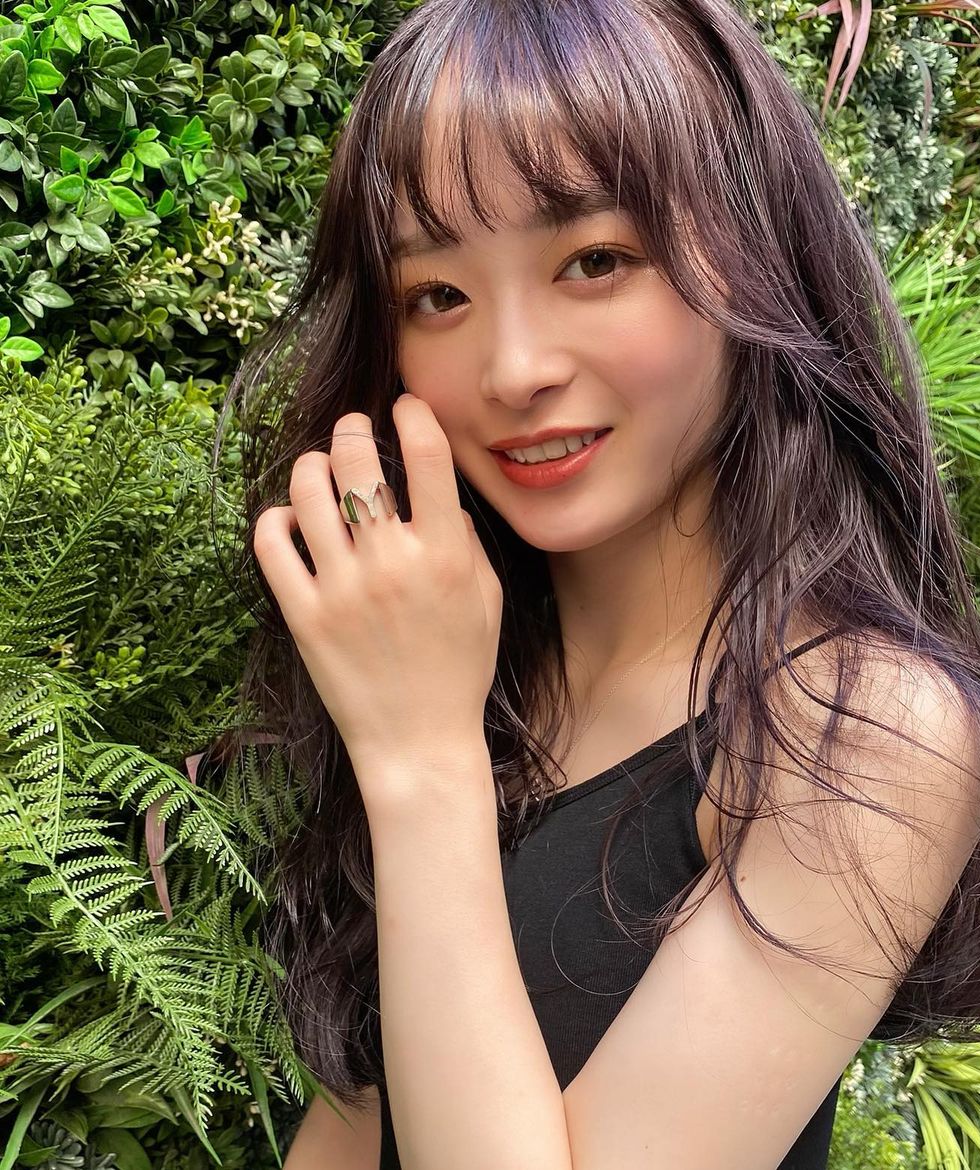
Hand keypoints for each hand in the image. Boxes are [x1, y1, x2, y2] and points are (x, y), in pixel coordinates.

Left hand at [252, 394, 502, 795]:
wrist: (419, 741)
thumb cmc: (460, 669)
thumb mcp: (486, 599)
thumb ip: (465, 539)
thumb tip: (437, 492)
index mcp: (445, 557)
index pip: (428, 458)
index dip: (415, 416)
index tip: (406, 407)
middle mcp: (392, 564)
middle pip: (358, 463)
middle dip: (353, 427)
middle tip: (354, 426)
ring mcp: (341, 589)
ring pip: (306, 493)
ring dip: (312, 467)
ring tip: (320, 469)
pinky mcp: (303, 615)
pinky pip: (271, 545)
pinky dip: (275, 519)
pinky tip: (289, 519)